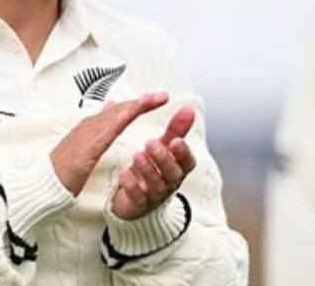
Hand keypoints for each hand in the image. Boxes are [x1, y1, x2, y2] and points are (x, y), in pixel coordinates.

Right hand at [50, 92, 169, 195]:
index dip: (138, 104)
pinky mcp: (85, 148)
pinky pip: (103, 133)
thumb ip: (99, 125)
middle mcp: (90, 126)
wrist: (45, 182)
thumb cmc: (63, 166)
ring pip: (114, 117)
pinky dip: (115, 122)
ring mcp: (87, 135)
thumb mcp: (84, 142)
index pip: (119, 110)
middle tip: (161, 96)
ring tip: (150, 100)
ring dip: (133, 107)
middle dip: (141, 102)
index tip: (156, 98)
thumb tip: (111, 105)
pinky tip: (127, 115)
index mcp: (92, 126)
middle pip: (120, 110)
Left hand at [111, 105, 196, 220]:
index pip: (188, 163)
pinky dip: (131, 186)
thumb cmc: (153, 169)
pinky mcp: (138, 205)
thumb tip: (189, 109)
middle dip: (163, 158)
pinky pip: (137, 198)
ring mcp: (154, 195)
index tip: (176, 140)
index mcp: (177, 168)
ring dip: (147, 169)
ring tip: (137, 155)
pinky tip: (124, 173)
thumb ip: (176, 130)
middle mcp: (168, 183)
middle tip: (151, 143)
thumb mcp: (164, 148)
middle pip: (173, 174)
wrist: (136, 199)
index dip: (184, 153)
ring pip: (156, 186)